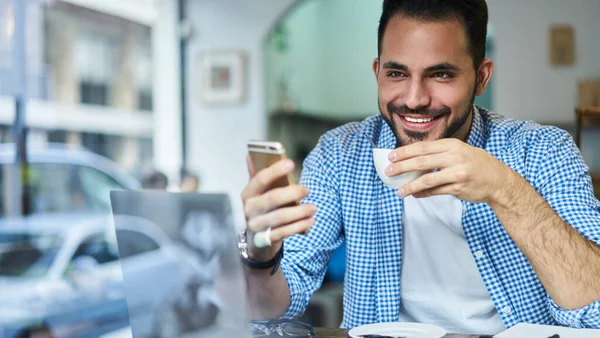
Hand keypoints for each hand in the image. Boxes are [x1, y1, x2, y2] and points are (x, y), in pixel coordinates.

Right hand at [241, 155, 316, 260]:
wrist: (256, 240)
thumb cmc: (262, 208)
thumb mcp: (258, 192)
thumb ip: (257, 175)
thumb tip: (250, 154)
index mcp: (248, 193)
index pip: (260, 179)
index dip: (275, 170)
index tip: (292, 163)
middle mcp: (249, 209)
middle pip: (272, 198)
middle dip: (293, 193)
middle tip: (308, 189)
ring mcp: (256, 225)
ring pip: (280, 217)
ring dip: (300, 212)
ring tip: (313, 208)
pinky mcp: (265, 240)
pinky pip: (284, 233)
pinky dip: (299, 226)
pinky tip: (310, 221)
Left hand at [386, 138, 516, 203]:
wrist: (499, 180)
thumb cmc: (477, 164)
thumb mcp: (460, 151)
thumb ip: (440, 154)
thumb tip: (413, 160)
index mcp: (452, 145)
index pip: (423, 147)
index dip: (405, 152)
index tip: (391, 156)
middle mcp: (455, 157)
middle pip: (421, 162)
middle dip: (402, 167)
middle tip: (388, 171)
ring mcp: (457, 173)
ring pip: (427, 180)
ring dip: (410, 186)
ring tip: (399, 191)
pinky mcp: (459, 188)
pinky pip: (436, 191)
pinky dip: (423, 193)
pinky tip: (414, 194)